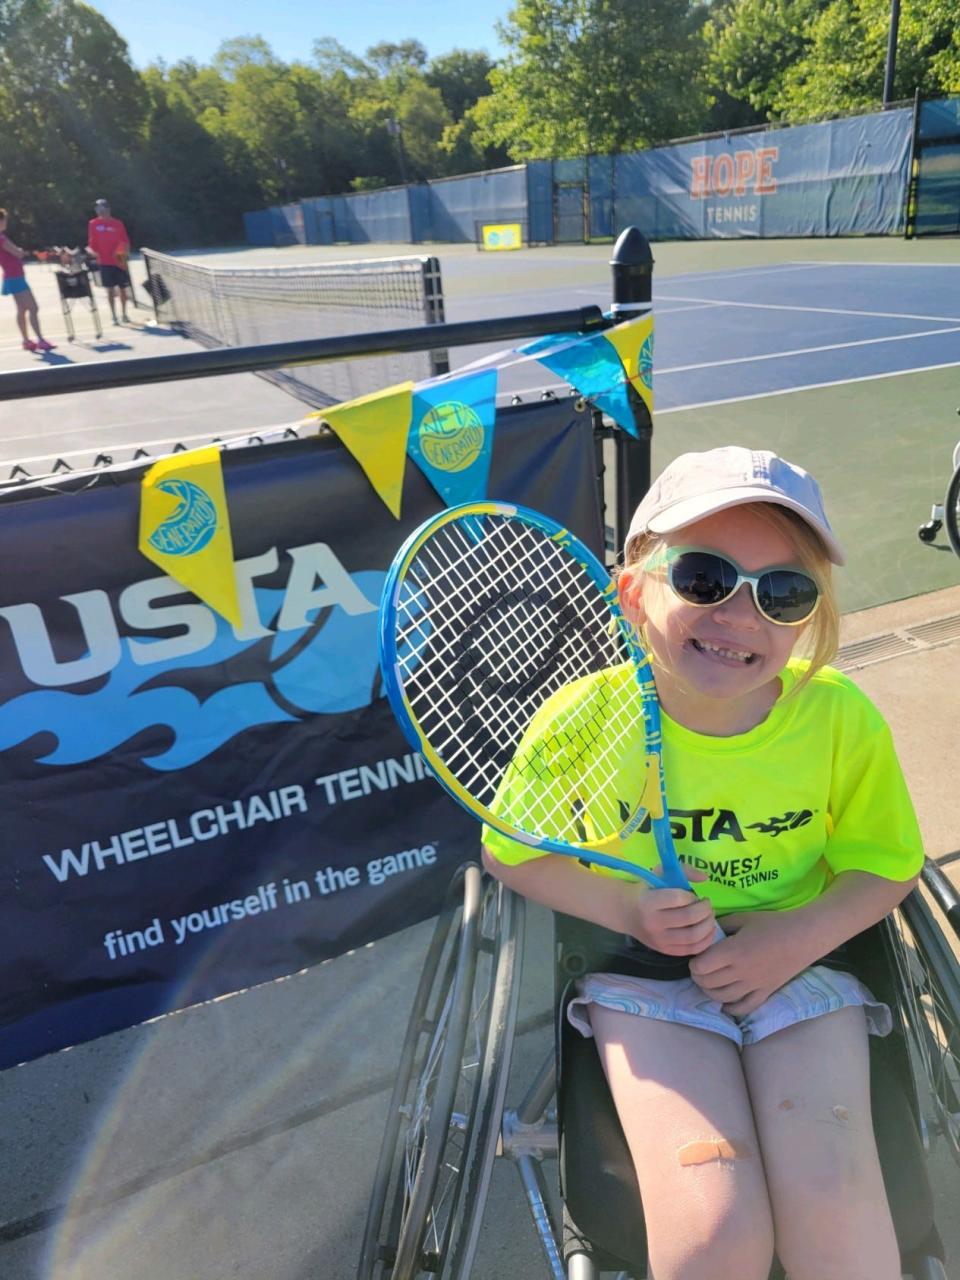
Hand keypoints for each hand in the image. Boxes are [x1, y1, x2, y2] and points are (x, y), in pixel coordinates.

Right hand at [626, 865, 716, 955]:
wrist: (626, 913)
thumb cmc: (646, 890)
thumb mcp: (659, 874)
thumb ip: (683, 870)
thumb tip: (705, 878)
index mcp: (648, 902)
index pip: (678, 898)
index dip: (692, 896)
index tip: (693, 895)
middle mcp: (653, 923)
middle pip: (689, 917)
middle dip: (705, 909)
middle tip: (707, 904)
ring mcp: (659, 940)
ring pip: (693, 936)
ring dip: (709, 925)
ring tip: (709, 916)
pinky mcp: (665, 951)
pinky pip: (692, 950)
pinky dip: (706, 940)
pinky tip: (708, 930)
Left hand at [688, 910, 812, 1015]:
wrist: (802, 937)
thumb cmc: (773, 924)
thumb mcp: (743, 918)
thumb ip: (722, 925)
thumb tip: (706, 932)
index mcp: (733, 952)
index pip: (702, 967)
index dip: (694, 964)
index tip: (696, 957)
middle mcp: (741, 972)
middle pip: (709, 983)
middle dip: (698, 978)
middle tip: (699, 970)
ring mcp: (753, 985)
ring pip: (723, 997)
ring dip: (709, 993)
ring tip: (707, 984)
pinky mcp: (765, 993)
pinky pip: (744, 1007)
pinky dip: (731, 1008)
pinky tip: (725, 1003)